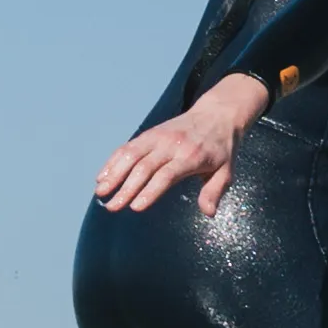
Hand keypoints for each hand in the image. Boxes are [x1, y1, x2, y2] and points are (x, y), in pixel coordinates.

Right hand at [94, 73, 268, 218]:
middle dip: (126, 189)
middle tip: (112, 207)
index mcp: (191, 157)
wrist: (216, 115)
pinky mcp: (149, 134)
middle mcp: (171, 145)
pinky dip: (113, 161)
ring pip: (131, 155)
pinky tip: (103, 176)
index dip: (150, 191)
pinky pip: (128, 147)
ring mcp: (158, 137)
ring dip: (114, 174)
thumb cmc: (221, 149)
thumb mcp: (226, 171)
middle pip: (144, 167)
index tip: (136, 207)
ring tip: (101, 192)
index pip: (166, 175)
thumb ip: (214, 192)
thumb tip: (208, 213)